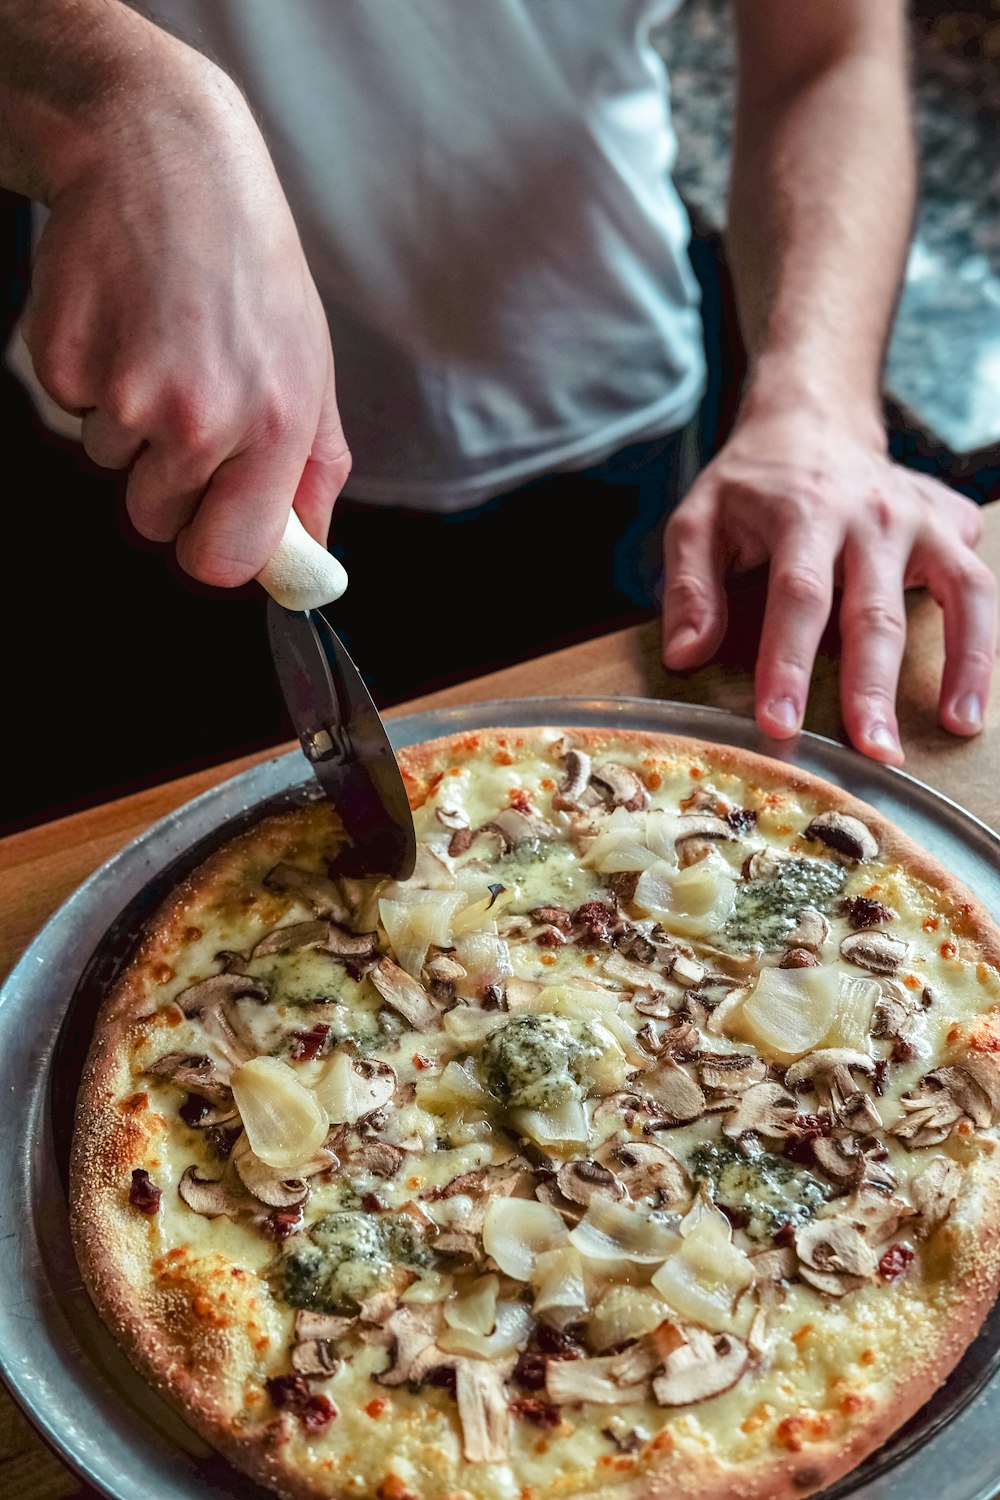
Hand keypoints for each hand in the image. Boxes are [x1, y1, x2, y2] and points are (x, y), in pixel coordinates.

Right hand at [21, 28, 349, 587]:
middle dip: (166, 482)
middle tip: (187, 400)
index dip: (212, 549)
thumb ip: (315, 474)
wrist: (162, 155)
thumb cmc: (249, 267)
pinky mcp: (62, 360)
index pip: (224, 560)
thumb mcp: (309, 367)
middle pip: (156, 522)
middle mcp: (201, 418)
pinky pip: (70, 411)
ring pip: (109, 465)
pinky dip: (88, 377)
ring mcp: (125, 392)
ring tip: (158, 340)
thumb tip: (308, 562)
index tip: (211, 525)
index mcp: (275, 426)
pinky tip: (120, 319)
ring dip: (127, 421)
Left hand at [661, 410, 996, 763]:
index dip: (788, 663)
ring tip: (954, 727)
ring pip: (956, 594)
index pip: (798, 596)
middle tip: (872, 753)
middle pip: (875, 610)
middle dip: (872, 688)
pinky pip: (979, 587)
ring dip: (961, 664)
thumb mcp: (698, 519)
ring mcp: (920, 519)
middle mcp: (870, 514)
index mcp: (801, 511)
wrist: (814, 418)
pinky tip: (969, 698)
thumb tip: (686, 656)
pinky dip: (984, 643)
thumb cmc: (752, 484)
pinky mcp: (951, 525)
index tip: (780, 723)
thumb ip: (690, 587)